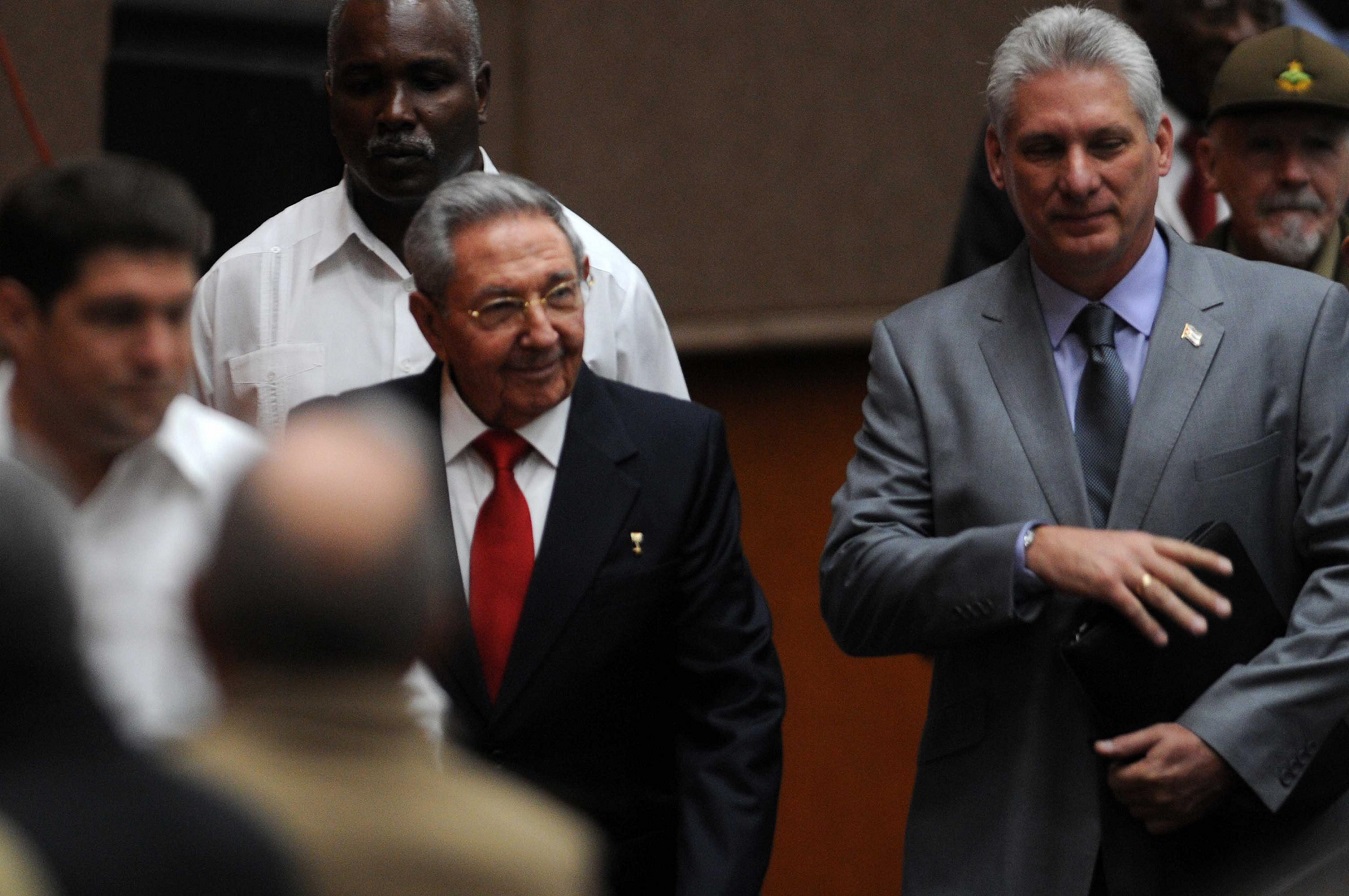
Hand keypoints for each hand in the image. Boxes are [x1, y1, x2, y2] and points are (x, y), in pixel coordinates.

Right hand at [1026, 526, 1231, 644]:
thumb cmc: (1081, 547)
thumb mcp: (1117, 543)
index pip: (1181, 549)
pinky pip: (1134, 609)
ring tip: (1200, 627)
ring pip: (1160, 593)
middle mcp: (1136, 553)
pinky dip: (1149, 625)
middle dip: (1203, 593)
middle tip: (1223, 609)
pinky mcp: (1106, 586)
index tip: (1228, 569)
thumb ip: (1140, 554)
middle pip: (1177, 575)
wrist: (1048, 548)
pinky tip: (1160, 638)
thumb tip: (1162, 572)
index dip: (1206, 559)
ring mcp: (1122, 570)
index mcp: (1141, 541)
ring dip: (1182, 612)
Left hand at [1096, 723, 1234, 833]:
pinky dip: (1150, 815)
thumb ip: (1125, 744)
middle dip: (1124, 783)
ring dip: (1136, 799)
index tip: (1124, 763)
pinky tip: (1157, 799)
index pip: (1114, 781)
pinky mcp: (1182, 819)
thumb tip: (1100, 748)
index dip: (1115, 769)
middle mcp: (1158, 796)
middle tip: (1136, 770)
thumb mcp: (1156, 733)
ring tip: (1148, 783)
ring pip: (1135, 812)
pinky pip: (1153, 826)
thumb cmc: (1191, 742)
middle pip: (1122, 797)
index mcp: (1149, 774)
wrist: (1224, 757)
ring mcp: (1170, 810)